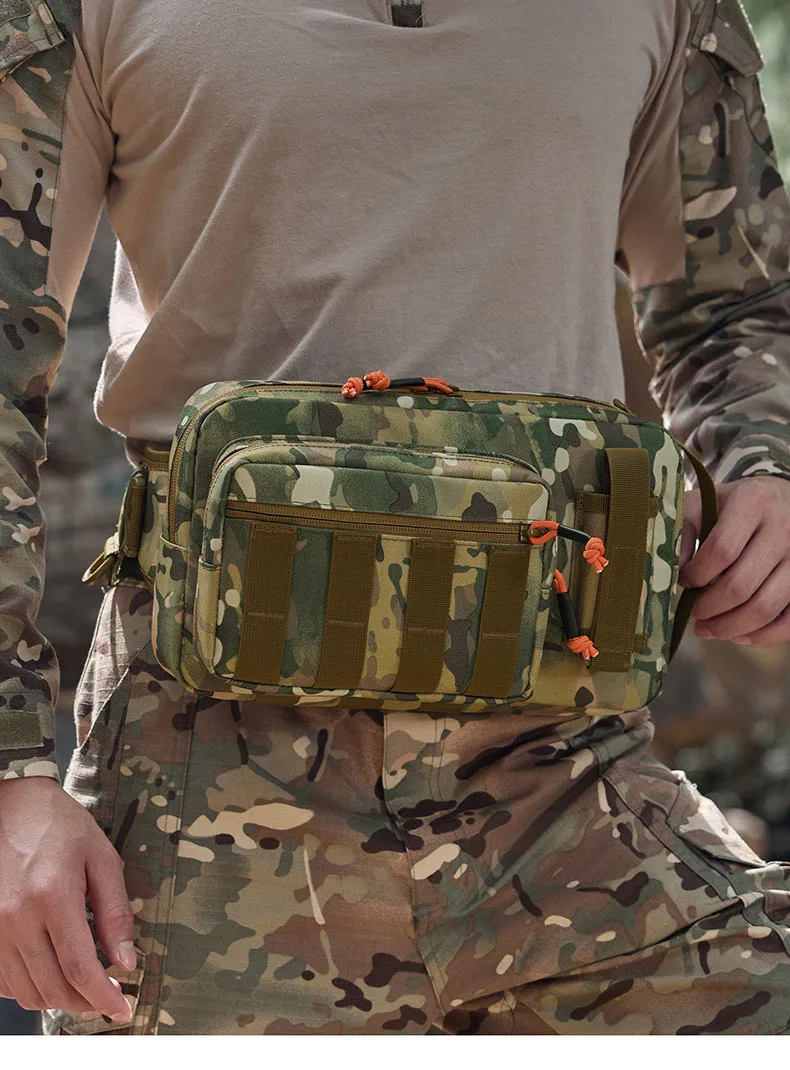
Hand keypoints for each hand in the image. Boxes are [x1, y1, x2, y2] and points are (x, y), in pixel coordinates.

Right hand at [0, 776, 134, 1021]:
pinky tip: (49, 972)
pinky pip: (2, 980)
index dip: (103, 997)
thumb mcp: (101, 857)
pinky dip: (28, 987)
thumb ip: (115, 912)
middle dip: (85, 1002)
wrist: (9, 803)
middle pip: (52, 987)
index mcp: (52, 896)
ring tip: (81, 987)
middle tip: (106, 998)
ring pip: (25, 990)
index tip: (122, 1009)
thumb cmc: (58, 824)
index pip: (79, 968)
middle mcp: (16, 918)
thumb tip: (126, 960)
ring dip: (57, 999)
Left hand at [678, 474, 789, 645]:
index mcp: (752, 503)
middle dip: (709, 608)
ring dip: (730, 627)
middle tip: (693, 613)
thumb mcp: (705, 503)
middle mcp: (783, 529)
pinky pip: (789, 620)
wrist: (782, 499)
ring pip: (764, 607)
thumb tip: (674, 571)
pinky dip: (762, 636)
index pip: (722, 550)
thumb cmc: (733, 506)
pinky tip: (738, 635)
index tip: (684, 581)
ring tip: (707, 629)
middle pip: (741, 585)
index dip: (697, 574)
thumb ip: (683, 529)